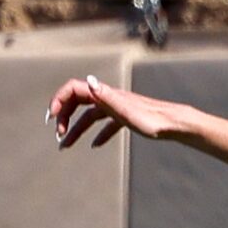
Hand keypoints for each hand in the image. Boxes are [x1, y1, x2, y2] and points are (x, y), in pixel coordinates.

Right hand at [47, 74, 188, 146]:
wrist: (175, 124)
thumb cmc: (153, 120)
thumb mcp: (126, 111)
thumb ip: (106, 96)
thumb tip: (89, 81)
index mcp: (106, 94)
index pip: (74, 89)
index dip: (59, 100)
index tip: (51, 118)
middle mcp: (109, 98)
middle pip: (78, 102)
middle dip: (64, 116)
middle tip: (57, 135)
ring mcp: (117, 108)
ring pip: (89, 116)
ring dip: (75, 129)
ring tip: (64, 145)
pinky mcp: (126, 118)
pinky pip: (106, 124)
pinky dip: (97, 134)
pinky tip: (95, 146)